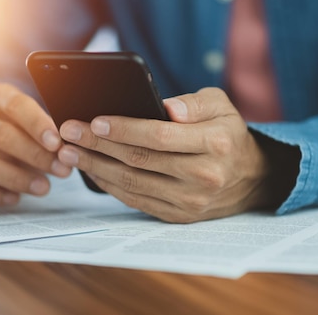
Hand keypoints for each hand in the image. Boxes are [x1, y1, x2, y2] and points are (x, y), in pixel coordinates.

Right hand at [0, 83, 72, 204]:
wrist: (0, 144)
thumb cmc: (28, 132)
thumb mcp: (41, 124)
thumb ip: (52, 133)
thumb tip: (71, 147)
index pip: (16, 105)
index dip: (37, 124)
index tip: (57, 143)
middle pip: (1, 135)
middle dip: (34, 155)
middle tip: (61, 169)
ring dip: (15, 178)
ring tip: (43, 187)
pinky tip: (14, 198)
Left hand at [57, 87, 273, 222]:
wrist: (250, 177)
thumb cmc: (228, 133)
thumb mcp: (221, 105)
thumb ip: (194, 102)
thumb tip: (167, 107)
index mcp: (215, 143)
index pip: (160, 137)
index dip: (124, 129)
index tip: (94, 121)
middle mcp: (203, 176)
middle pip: (140, 160)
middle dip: (98, 145)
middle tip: (67, 132)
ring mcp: (190, 201)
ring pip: (132, 183)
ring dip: (95, 167)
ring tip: (68, 151)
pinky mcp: (178, 215)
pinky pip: (136, 200)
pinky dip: (109, 185)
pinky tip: (91, 170)